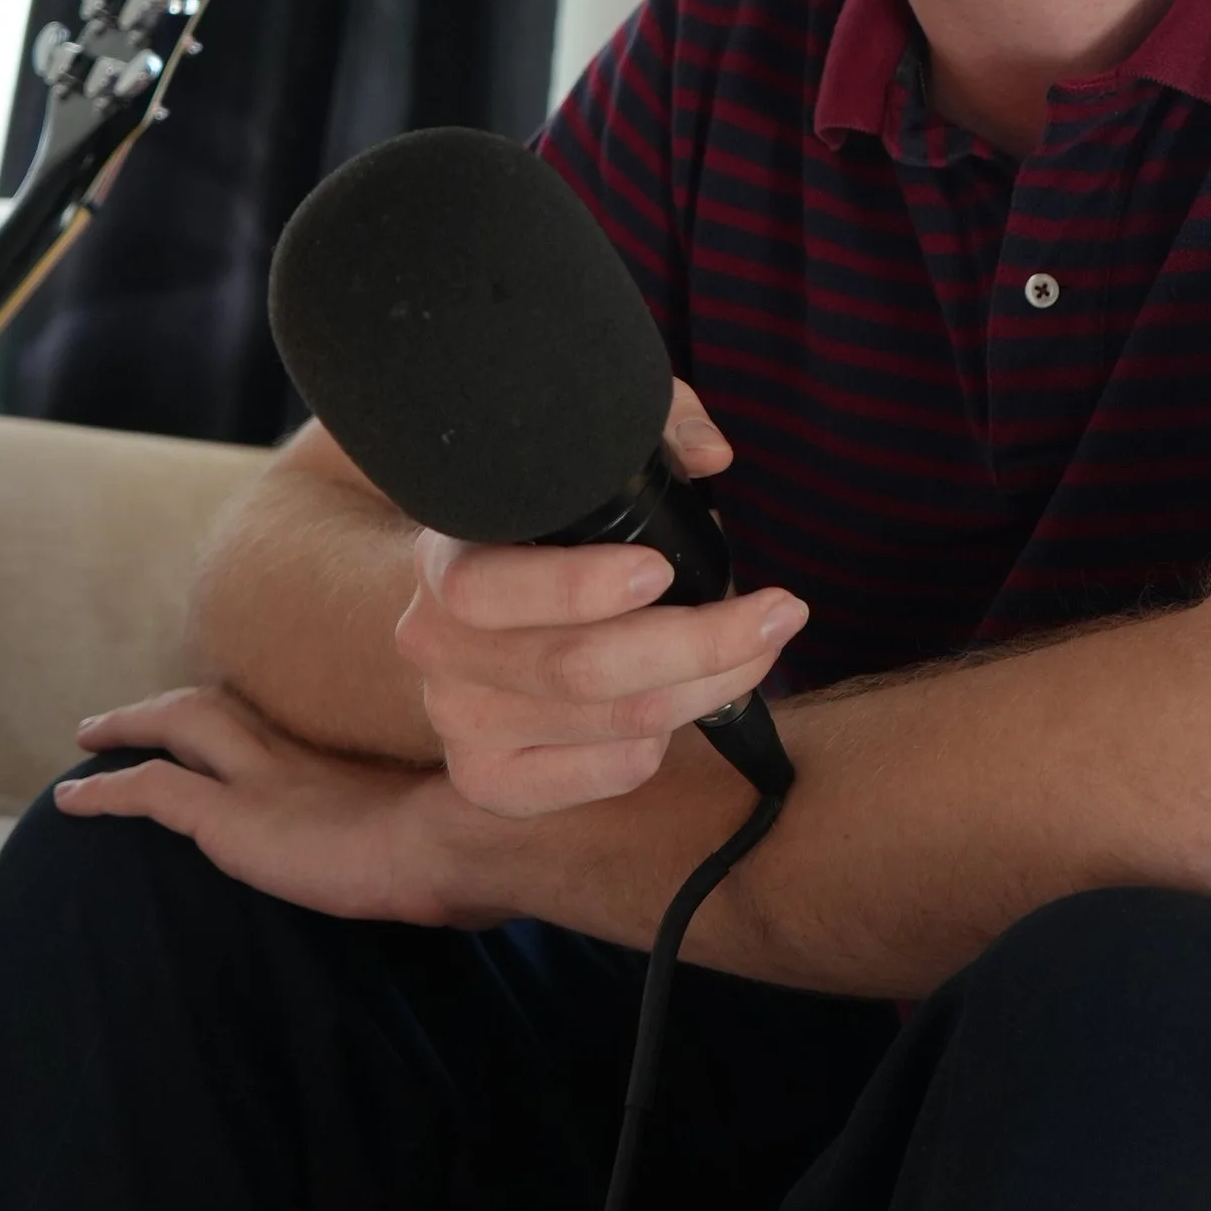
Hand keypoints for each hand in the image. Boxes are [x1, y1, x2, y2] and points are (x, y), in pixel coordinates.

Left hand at [56, 686, 480, 924]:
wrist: (461, 844)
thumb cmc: (470, 849)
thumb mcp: (444, 839)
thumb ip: (429, 846)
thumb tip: (460, 881)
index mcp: (340, 766)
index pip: (270, 728)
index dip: (233, 723)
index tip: (210, 727)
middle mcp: (297, 758)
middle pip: (217, 707)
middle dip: (168, 708)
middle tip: (125, 718)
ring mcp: (264, 780)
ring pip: (181, 726)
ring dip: (130, 726)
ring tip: (87, 740)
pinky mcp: (236, 818)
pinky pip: (153, 790)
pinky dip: (108, 790)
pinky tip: (71, 802)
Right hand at [395, 378, 806, 816]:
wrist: (487, 613)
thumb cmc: (551, 528)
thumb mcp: (589, 459)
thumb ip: (654, 430)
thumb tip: (712, 454)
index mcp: (444, 559)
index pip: (489, 588)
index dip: (578, 587)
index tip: (662, 568)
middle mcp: (435, 646)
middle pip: (574, 667)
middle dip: (699, 642)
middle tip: (776, 612)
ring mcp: (457, 720)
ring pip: (610, 724)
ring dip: (708, 687)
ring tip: (761, 647)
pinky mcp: (490, 779)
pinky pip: (602, 774)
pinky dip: (661, 742)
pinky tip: (683, 701)